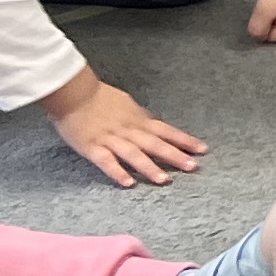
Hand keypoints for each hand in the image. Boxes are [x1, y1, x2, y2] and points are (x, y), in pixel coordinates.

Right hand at [47, 70, 205, 185]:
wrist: (73, 92)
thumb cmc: (98, 97)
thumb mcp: (126, 104)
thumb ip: (139, 118)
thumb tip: (153, 125)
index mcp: (137, 119)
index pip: (166, 130)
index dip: (184, 140)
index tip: (203, 149)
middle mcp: (128, 130)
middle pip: (155, 143)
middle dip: (175, 156)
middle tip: (193, 167)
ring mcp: (110, 139)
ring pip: (133, 154)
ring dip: (150, 167)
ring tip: (165, 180)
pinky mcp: (92, 147)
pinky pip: (106, 161)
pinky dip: (117, 172)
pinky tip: (129, 183)